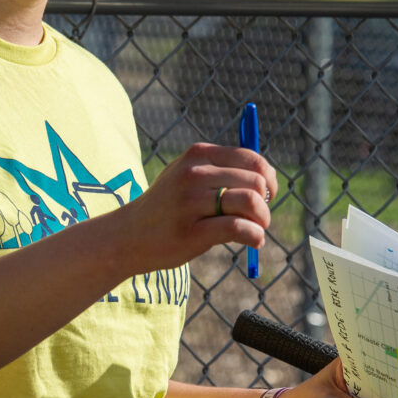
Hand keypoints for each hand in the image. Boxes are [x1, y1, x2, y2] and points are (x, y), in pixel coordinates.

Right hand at [110, 142, 277, 272]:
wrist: (128, 235)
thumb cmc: (167, 207)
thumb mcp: (186, 175)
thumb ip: (222, 171)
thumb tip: (268, 178)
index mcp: (198, 155)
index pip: (252, 159)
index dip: (269, 179)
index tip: (267, 195)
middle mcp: (194, 174)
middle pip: (255, 181)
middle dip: (266, 203)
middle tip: (260, 218)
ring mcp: (191, 202)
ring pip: (249, 202)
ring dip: (263, 220)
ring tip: (257, 230)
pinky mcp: (191, 231)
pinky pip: (238, 228)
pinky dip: (255, 236)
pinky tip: (253, 242)